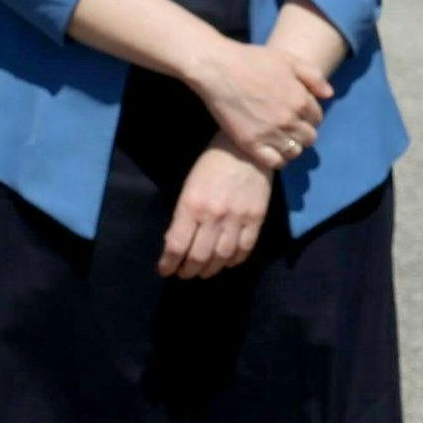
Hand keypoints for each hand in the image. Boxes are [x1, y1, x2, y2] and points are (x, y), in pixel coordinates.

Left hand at [159, 140, 269, 278]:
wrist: (247, 149)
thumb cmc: (211, 164)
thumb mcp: (189, 187)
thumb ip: (182, 216)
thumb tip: (175, 242)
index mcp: (191, 206)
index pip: (177, 246)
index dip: (169, 264)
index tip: (166, 270)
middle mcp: (213, 216)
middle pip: (199, 256)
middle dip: (189, 270)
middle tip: (185, 273)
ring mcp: (237, 219)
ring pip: (222, 257)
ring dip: (211, 269)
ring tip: (204, 272)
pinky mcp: (256, 219)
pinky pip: (245, 249)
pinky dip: (234, 261)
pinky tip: (227, 262)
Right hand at [190, 37, 330, 170]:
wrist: (218, 69)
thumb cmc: (253, 60)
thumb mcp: (288, 59)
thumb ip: (313, 76)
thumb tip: (329, 94)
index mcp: (300, 100)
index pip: (317, 118)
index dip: (309, 115)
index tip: (298, 112)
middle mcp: (289, 120)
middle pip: (309, 137)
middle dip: (303, 132)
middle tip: (290, 126)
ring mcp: (270, 133)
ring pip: (294, 152)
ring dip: (292, 146)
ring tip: (282, 138)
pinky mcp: (250, 144)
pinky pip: (274, 162)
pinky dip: (278, 159)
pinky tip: (272, 150)